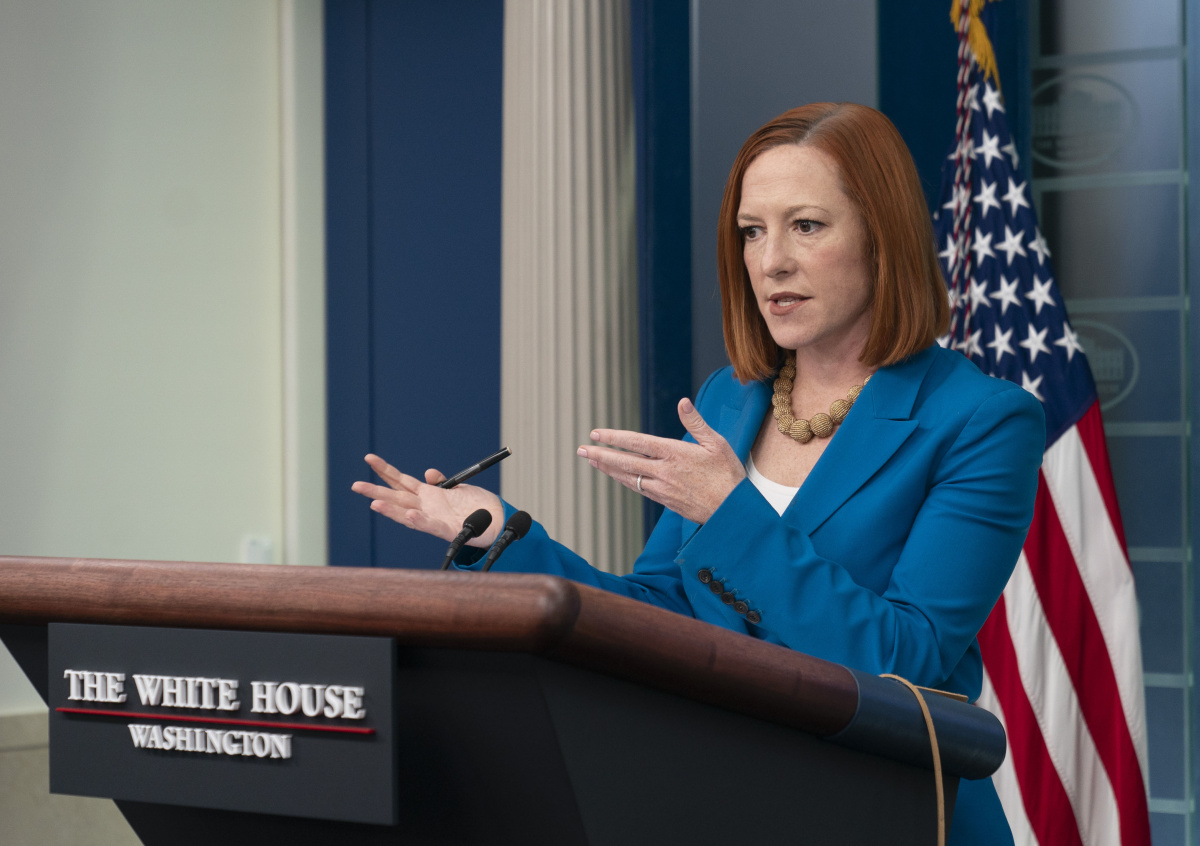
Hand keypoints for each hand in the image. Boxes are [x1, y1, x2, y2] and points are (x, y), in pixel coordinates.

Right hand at [351, 454, 504, 546]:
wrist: (498, 522)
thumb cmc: (477, 506)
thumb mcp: (457, 487)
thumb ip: (441, 481)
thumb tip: (428, 472)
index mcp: (428, 496)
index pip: (401, 481)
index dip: (386, 470)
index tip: (369, 458)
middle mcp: (427, 508)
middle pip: (397, 497)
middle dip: (376, 491)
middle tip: (355, 485)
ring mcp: (435, 519)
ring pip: (408, 514)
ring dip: (391, 510)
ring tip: (374, 503)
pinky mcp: (449, 530)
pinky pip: (431, 526)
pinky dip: (419, 521)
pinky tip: (408, 515)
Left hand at [578, 398, 745, 523]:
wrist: (731, 512)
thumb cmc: (728, 475)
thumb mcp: (717, 444)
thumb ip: (696, 423)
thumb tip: (682, 402)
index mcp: (674, 454)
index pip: (636, 443)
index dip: (614, 438)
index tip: (596, 433)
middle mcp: (664, 472)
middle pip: (625, 462)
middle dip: (600, 454)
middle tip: (581, 449)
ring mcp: (662, 489)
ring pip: (628, 477)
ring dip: (608, 469)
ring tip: (592, 460)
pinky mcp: (665, 501)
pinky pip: (638, 488)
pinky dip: (624, 481)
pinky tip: (617, 476)